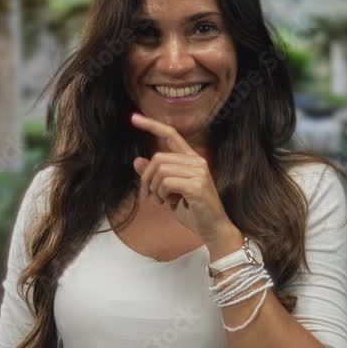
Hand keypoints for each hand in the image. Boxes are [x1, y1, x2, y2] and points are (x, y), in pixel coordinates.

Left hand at [130, 112, 237, 244]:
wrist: (213, 229)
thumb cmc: (192, 211)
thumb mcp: (168, 192)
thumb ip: (155, 176)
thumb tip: (137, 161)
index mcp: (191, 159)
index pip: (170, 134)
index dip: (151, 125)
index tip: (133, 118)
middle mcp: (197, 161)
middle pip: (158, 158)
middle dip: (146, 178)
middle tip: (148, 195)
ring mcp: (199, 172)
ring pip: (161, 170)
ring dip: (154, 189)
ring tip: (161, 201)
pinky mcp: (197, 185)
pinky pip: (167, 182)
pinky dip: (161, 194)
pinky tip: (169, 203)